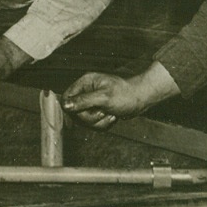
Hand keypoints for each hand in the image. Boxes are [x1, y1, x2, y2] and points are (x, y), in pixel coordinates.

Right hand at [63, 64, 179, 127]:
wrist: (141, 100)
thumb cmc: (125, 94)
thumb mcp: (104, 98)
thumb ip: (83, 101)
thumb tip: (66, 105)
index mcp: (85, 83)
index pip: (67, 97)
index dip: (72, 108)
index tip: (82, 113)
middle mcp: (86, 92)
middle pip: (75, 112)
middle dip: (90, 117)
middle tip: (103, 111)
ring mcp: (91, 102)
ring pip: (85, 120)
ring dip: (98, 121)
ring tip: (110, 113)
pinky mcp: (97, 111)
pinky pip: (93, 124)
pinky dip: (103, 124)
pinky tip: (112, 116)